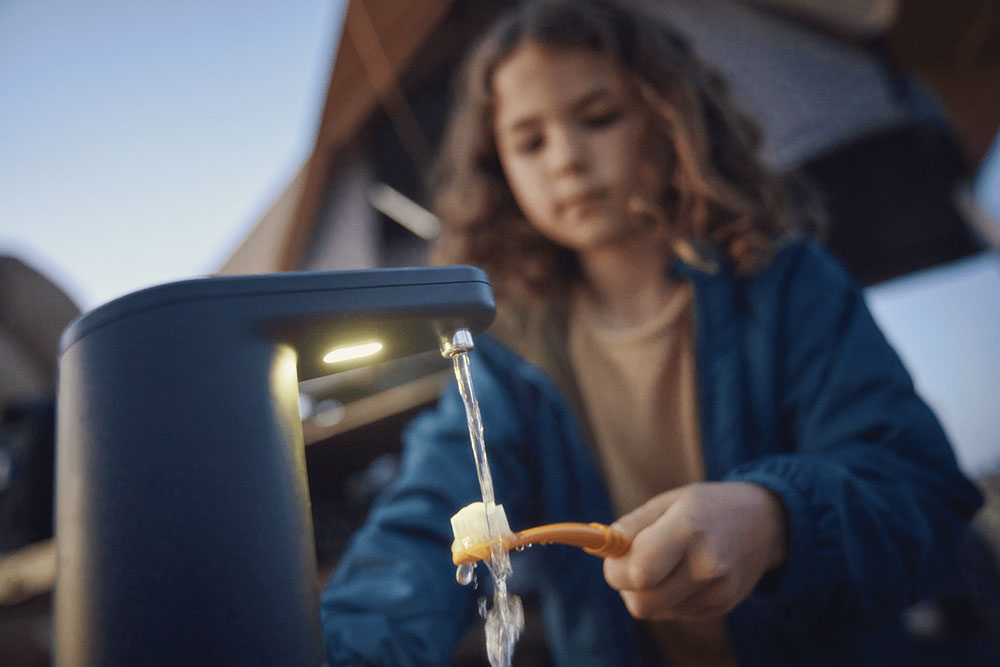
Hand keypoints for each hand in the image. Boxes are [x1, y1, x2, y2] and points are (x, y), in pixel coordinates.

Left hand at [603, 482, 787, 619]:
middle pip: (641, 602)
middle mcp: (706, 566)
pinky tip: (683, 573)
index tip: (614, 554)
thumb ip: (631, 526)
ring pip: (654, 611)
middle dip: (625, 585)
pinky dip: (666, 597)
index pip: (638, 571)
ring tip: (663, 563)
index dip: (615, 568)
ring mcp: (717, 592)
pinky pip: (673, 613)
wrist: (765, 523)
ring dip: (645, 592)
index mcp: (689, 529)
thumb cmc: (707, 507)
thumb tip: (597, 547)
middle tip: (634, 560)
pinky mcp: (721, 608)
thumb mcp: (668, 501)